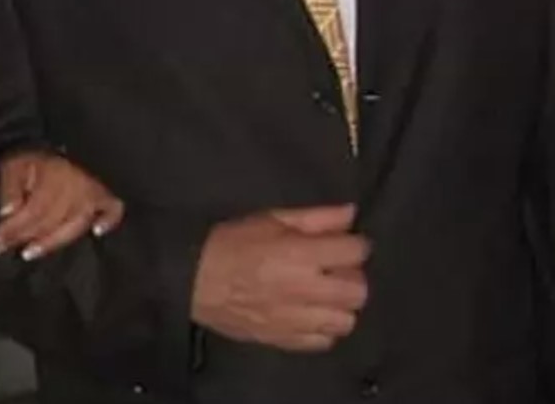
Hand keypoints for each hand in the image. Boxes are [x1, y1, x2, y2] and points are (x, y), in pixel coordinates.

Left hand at [0, 151, 124, 261]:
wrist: (71, 125)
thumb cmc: (40, 146)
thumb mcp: (17, 159)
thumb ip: (11, 185)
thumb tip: (7, 212)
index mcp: (53, 176)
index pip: (31, 212)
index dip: (11, 231)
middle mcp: (76, 186)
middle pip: (50, 222)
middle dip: (24, 237)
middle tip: (3, 250)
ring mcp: (95, 190)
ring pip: (76, 224)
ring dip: (53, 241)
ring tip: (31, 252)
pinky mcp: (110, 189)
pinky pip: (115, 208)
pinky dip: (108, 221)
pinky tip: (98, 231)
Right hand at [191, 204, 368, 351]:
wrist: (195, 280)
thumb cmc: (232, 242)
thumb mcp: (271, 218)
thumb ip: (315, 217)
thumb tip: (351, 213)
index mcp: (302, 255)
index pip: (356, 252)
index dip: (354, 243)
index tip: (344, 242)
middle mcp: (306, 290)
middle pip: (358, 291)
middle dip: (352, 276)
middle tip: (334, 268)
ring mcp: (297, 320)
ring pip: (346, 321)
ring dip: (341, 305)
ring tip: (324, 293)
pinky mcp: (286, 340)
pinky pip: (324, 341)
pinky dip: (324, 329)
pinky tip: (310, 313)